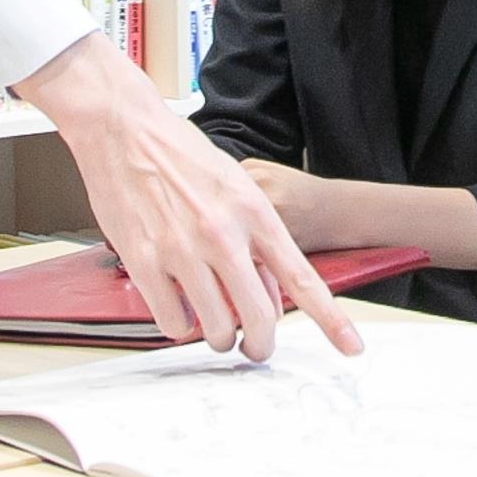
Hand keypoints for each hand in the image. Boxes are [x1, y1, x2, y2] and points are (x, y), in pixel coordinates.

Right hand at [16, 35, 356, 359]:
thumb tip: (271, 295)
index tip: (350, 348)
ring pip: (215, 329)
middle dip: (261, 345)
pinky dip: (180, 326)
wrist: (125, 128)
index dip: (331, 320)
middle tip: (256, 348)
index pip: (303, 278)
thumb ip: (258, 241)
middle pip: (258, 319)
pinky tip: (180, 309)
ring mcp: (182, 250)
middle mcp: (223, 235)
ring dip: (218, 337)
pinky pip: (172, 322)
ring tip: (212, 324)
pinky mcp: (144, 262)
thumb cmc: (183, 156)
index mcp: (255, 213)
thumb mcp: (239, 188)